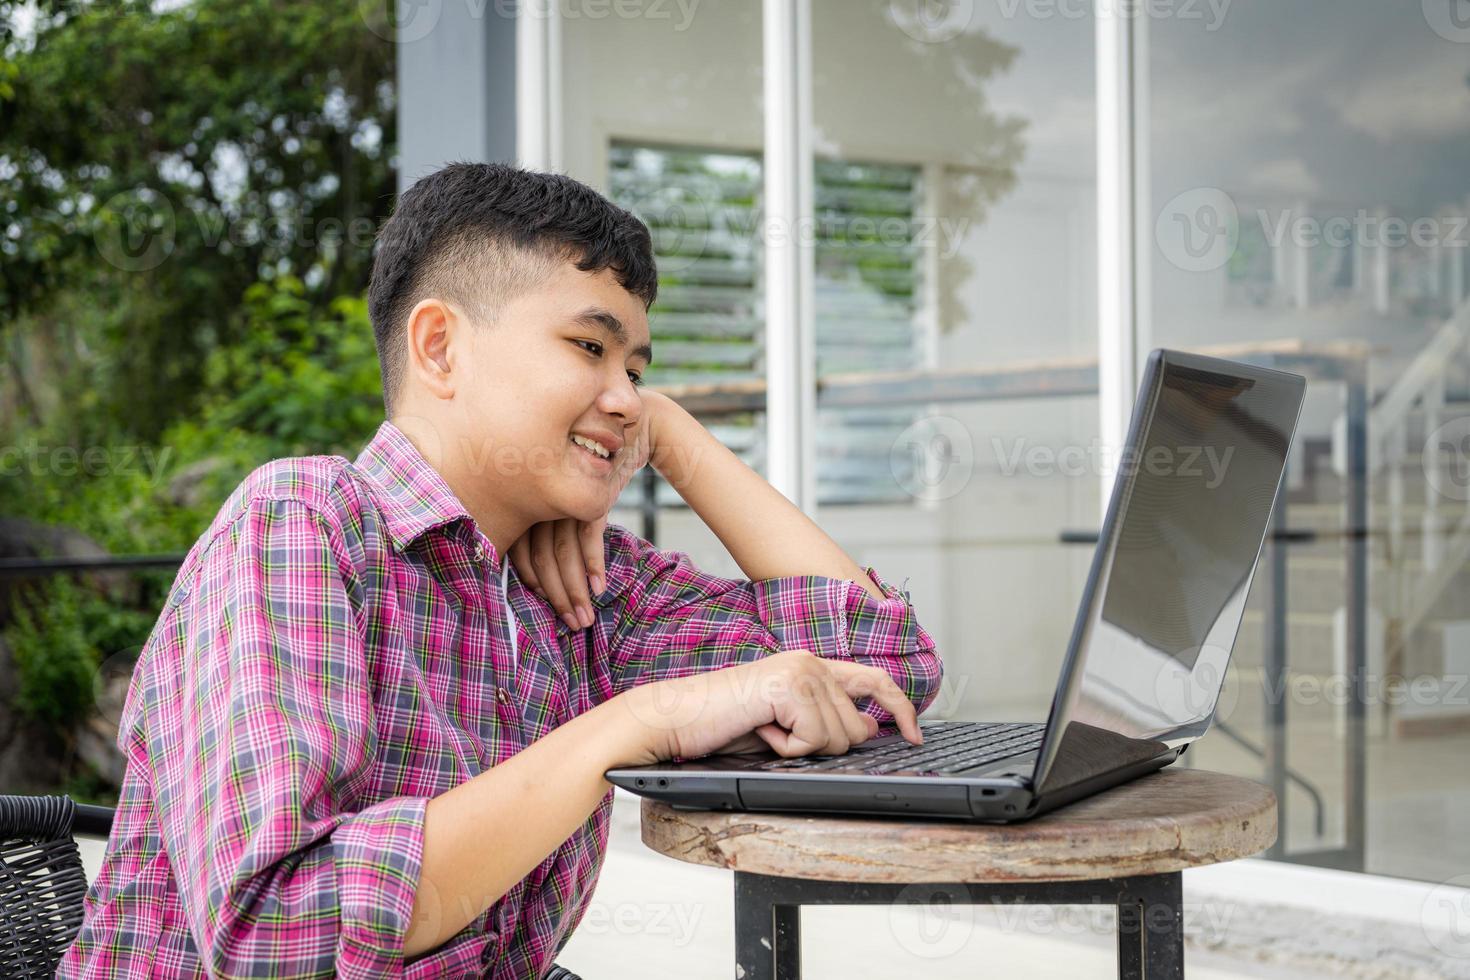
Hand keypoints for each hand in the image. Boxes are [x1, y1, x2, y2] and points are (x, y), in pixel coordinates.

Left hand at [509, 392, 665, 628]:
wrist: (626, 429)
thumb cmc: (592, 465)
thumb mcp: (567, 493)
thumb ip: (553, 524)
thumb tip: (543, 570)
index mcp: (529, 502)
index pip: (523, 554)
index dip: (536, 585)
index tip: (549, 607)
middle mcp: (541, 500)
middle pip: (544, 560)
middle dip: (559, 597)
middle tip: (572, 626)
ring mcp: (566, 497)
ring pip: (564, 554)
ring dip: (576, 590)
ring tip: (585, 618)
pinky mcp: (592, 494)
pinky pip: (588, 535)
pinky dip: (593, 563)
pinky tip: (598, 587)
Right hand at [611, 649, 923, 765]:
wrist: (678, 718)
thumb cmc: (724, 724)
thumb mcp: (787, 723)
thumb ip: (826, 719)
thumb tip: (871, 728)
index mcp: (813, 665)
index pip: (875, 680)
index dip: (901, 708)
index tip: (915, 736)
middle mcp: (812, 661)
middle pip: (857, 728)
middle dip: (824, 746)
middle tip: (780, 736)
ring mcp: (802, 670)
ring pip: (838, 738)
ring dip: (800, 748)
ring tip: (764, 730)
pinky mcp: (788, 687)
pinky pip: (812, 740)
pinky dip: (786, 748)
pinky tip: (760, 730)